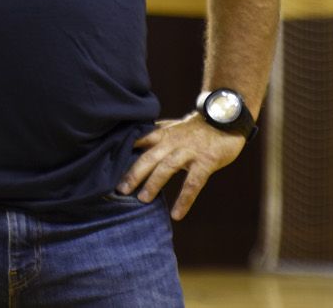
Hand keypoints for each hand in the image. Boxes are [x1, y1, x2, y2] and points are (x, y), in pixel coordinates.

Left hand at [118, 114, 245, 219]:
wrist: (225, 118)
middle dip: (133, 174)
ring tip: (142, 200)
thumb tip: (132, 142)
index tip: (107, 165)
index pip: (138, 142)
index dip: (123, 152)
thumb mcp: (172, 128)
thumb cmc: (195, 128)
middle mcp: (172, 142)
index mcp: (162, 134)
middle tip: (120, 190)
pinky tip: (176, 215)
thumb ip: (154, 136)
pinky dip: (184, 200)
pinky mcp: (205, 161)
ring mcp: (189, 151)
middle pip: (148, 157)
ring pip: (167, 168)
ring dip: (153, 184)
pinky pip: (193, 183)